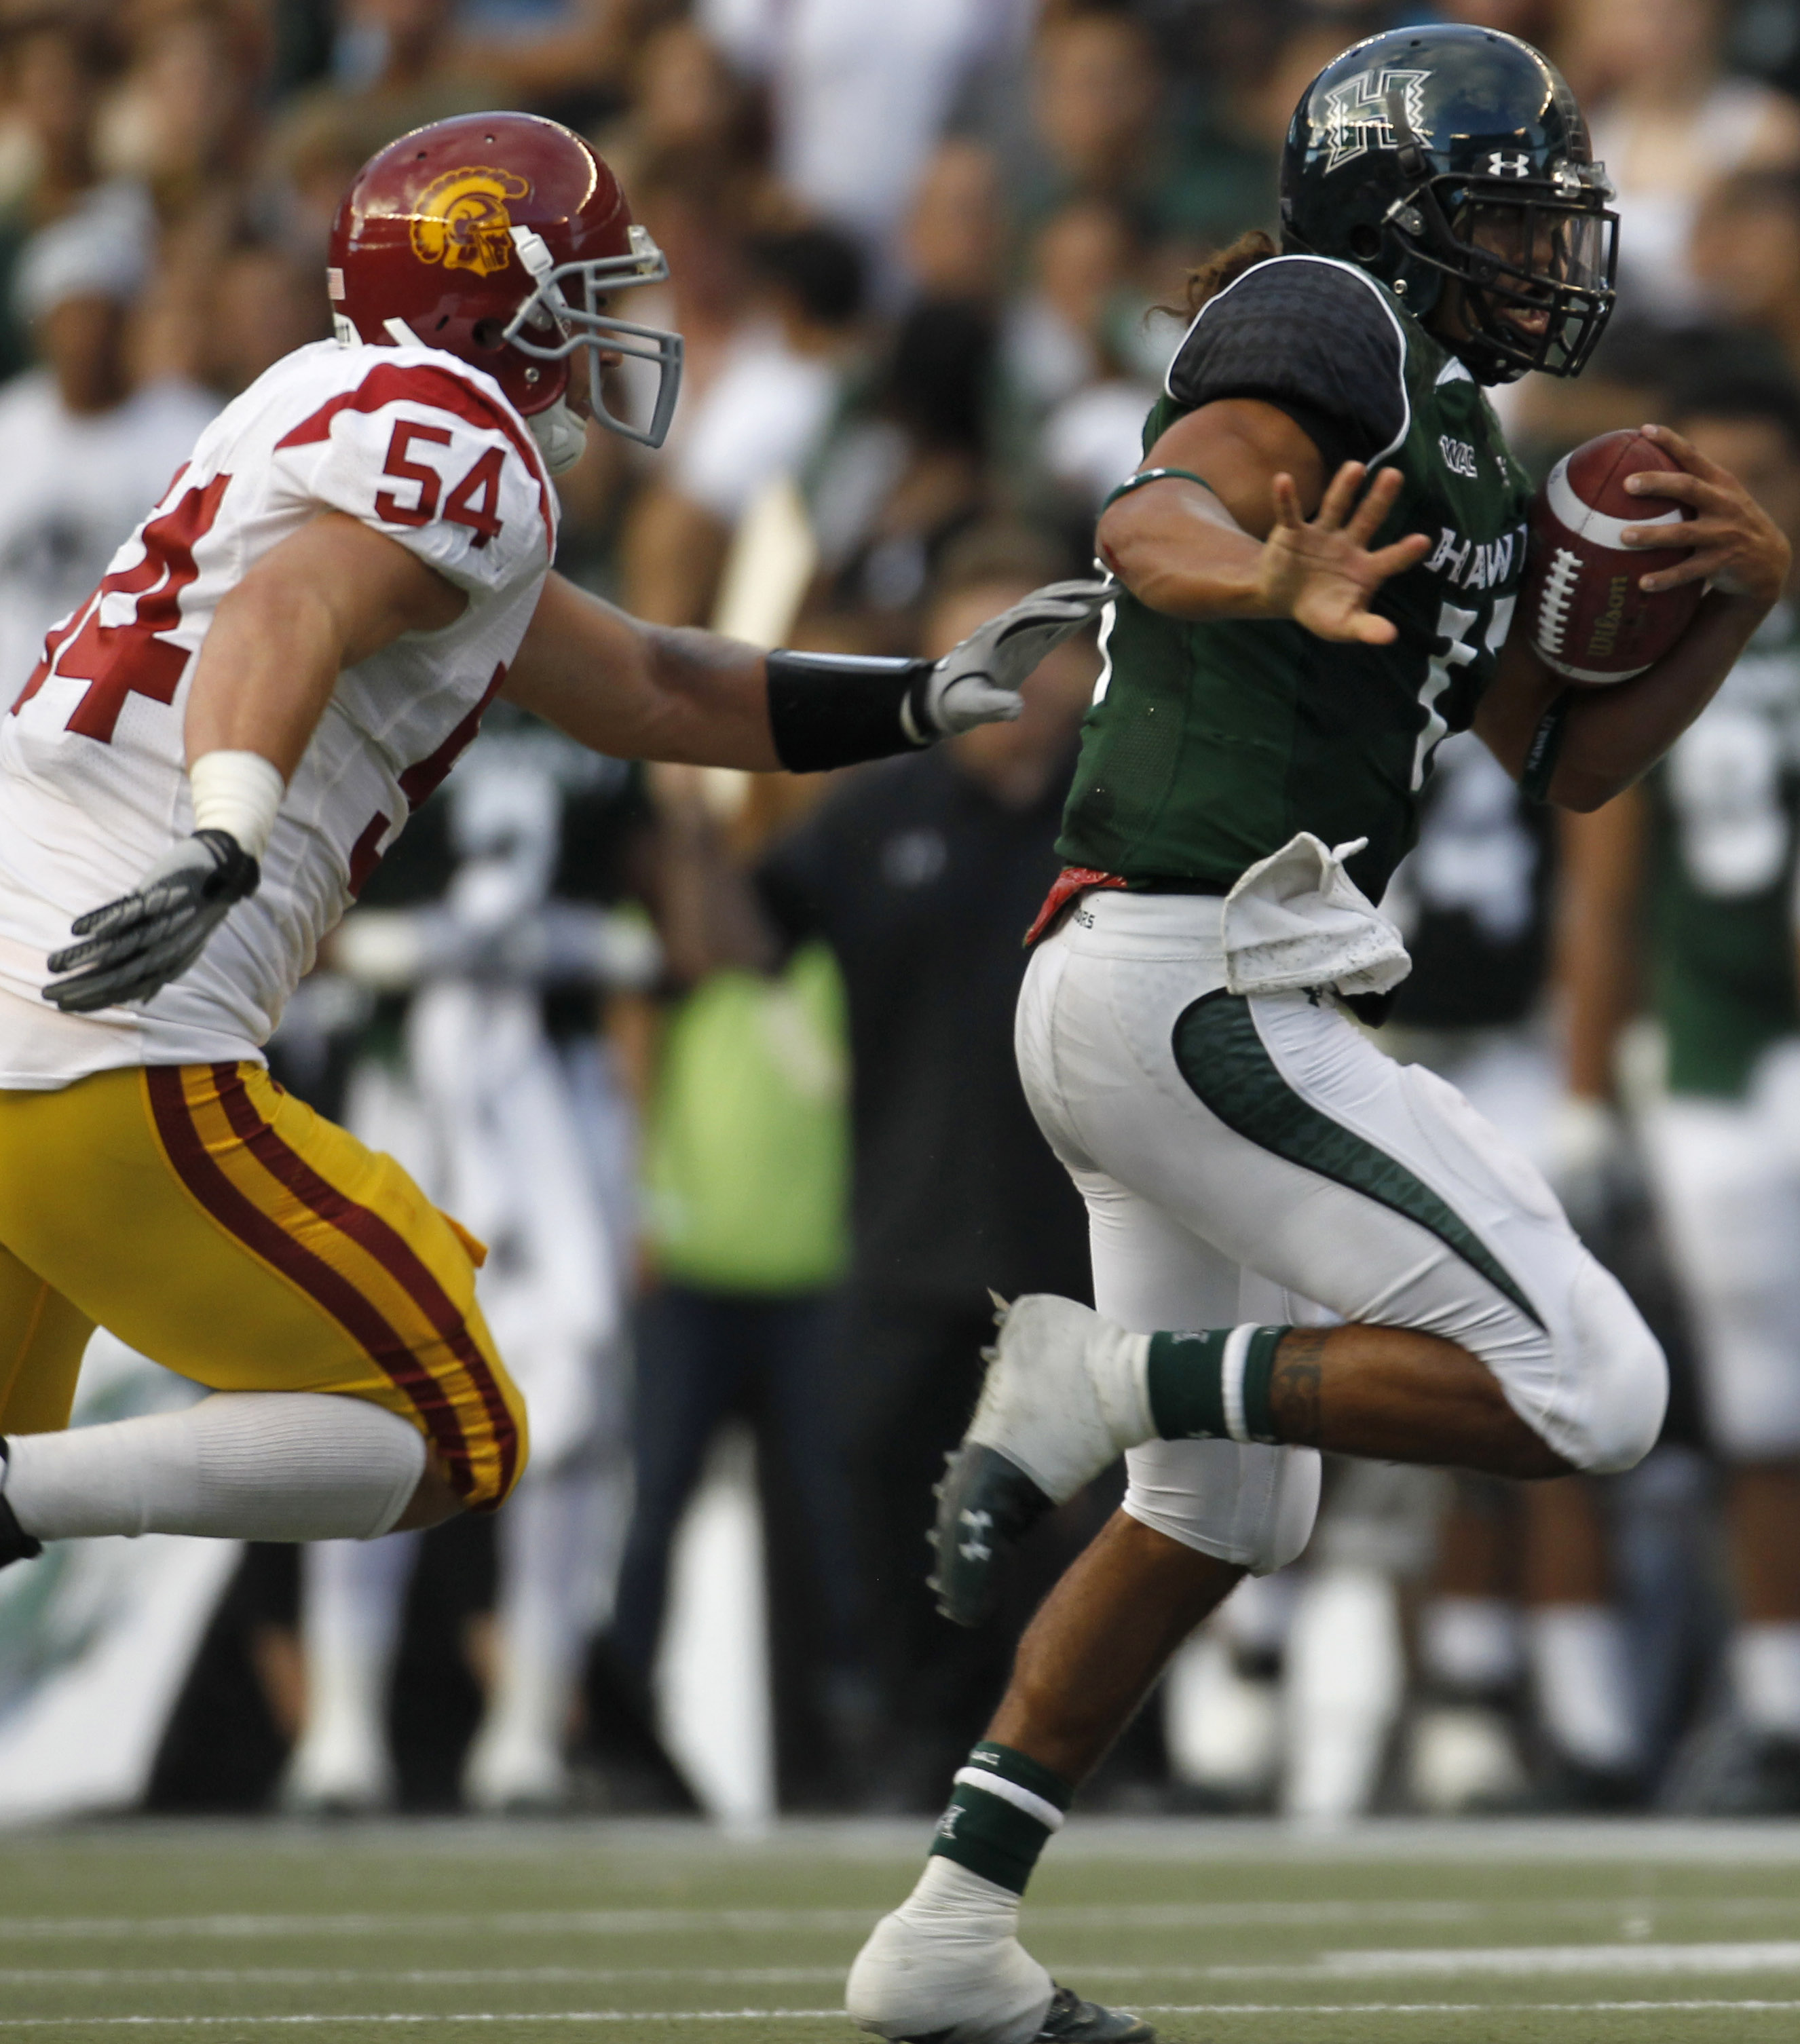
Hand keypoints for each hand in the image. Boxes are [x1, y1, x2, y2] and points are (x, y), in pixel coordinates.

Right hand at [43, 829, 259, 1013]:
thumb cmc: (196, 912)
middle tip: (48, 994)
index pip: (126, 989)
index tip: (64, 1008)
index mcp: (168, 962)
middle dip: (82, 987)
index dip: (96, 1000)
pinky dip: (106, 920)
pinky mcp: (161, 895)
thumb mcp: (182, 946)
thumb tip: (140, 999)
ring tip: (53, 965)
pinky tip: (78, 929)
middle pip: (118, 974)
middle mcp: (165, 948)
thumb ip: (159, 971)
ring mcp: (164, 923)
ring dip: (84, 957)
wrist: (221, 870)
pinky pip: (132, 911)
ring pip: (119, 947)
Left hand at [917, 578, 1114, 735]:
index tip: (1084, 613)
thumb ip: (993, 706)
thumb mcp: (971, 706)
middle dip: (1077, 593)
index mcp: (996, 635)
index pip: (1031, 614)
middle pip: (1045, 600)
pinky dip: (1073, 616)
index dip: (1056, 613)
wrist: (942, 697)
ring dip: (1079, 598)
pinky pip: (1052, 624)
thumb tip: (1017, 709)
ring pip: (1051, 606)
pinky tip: (1095, 612)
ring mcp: (1018, 633)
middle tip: (1110, 590)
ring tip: (1110, 594)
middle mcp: (1008, 626)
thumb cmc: (956, 701)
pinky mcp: (1025, 644)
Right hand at [1258, 462, 1429, 644]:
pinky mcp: (1293, 532)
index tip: (1422, 542)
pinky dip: (1286, 498)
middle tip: (1395, 475)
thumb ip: (1366, 628)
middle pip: (1368, 519)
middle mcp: (1349, 544)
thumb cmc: (1321, 610)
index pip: (1390, 559)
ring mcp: (1322, 534)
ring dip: (1343, 488)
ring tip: (1355, 468)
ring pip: (1336, 508)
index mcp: (1367, 568)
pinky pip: (1290, 513)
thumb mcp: (1343, 625)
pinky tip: (1283, 480)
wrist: (1282, 597)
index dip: (1405, 552)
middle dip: (1380, 499)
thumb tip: (1390, 637)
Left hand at [1623, 422, 1791, 602]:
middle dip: (1658, 483)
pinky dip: (1666, 578)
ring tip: (1624, 536)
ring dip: (1653, 535)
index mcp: (1720, 483)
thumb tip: (1632, 477)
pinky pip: (1689, 571)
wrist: (1769, 559)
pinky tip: (1642, 584)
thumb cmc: (1728, 524)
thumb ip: (1688, 488)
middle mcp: (1725, 504)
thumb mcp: (1718, 499)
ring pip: (1684, 533)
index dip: (1670, 441)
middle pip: (1688, 487)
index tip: (1643, 430)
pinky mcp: (1724, 562)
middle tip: (1627, 483)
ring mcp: (1725, 533)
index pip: (1693, 456)